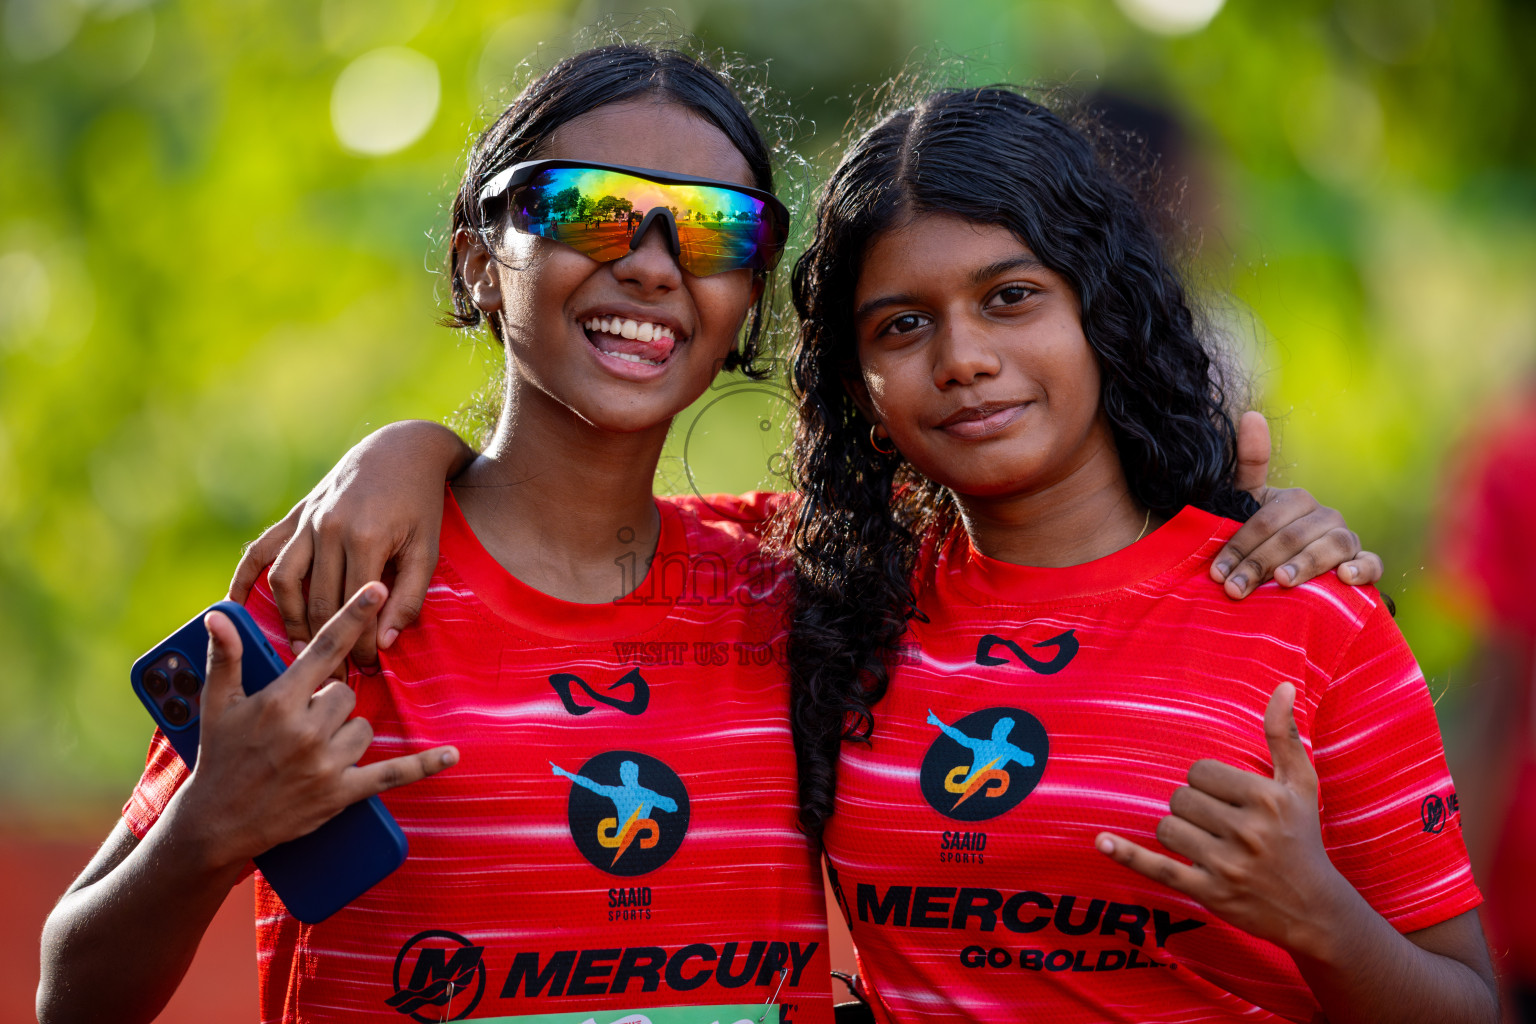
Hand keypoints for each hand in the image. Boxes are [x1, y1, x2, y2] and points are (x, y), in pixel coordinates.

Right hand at [180, 583, 457, 868]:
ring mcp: (325, 763)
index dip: (353, 615)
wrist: (217, 823)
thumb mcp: (216, 706)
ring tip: (312, 750)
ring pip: (362, 726)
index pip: (325, 650)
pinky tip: (451, 754)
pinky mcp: (340, 793)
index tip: (377, 587)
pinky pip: (392, 773)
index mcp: (279, 702)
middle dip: (329, 703)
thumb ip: (226, 658)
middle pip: (347, 692)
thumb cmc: (219, 758)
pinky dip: (423, 765)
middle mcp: (305, 730)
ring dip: (345, 734)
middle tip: (300, 724)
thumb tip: (219, 617)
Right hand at [227, 421, 473, 663]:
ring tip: (299, 649)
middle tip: (335, 671)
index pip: (352, 611)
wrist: (403, 450)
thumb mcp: (426, 551)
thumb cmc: (421, 505)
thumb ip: (407, 599)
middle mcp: (329, 529)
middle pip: (317, 603)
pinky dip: (244, 578)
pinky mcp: (297, 513)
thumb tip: (383, 642)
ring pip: (284, 582)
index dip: (358, 645)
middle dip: (325, 643)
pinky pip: (262, 549)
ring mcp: (308, 520)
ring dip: (289, 620)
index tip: (367, 668)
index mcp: (364, 540)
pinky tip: (235, 605)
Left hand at [1093, 683, 1349, 956]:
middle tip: (1218, 824)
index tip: (1226, 799)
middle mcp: (1247, 832)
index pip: (1200, 771)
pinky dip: (1127, 854)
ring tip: (1206, 843)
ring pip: (1166, 828)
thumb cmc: (1302, 837)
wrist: (1315, 909)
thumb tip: (1281, 686)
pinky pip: (1157, 867)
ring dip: (1177, 832)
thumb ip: (1283, 734)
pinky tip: (1101, 841)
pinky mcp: (1209, 893)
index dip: (1207, 783)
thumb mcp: (1300, 784)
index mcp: (1266, 799)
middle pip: (1181, 798)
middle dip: (1193, 808)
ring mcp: (1226, 865)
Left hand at [1211, 412, 1383, 598]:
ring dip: (1305, 565)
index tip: (1218, 573)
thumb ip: (1248, 464)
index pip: (1267, 520)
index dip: (1241, 545)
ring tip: (1282, 581)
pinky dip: (1361, 569)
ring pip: (1331, 547)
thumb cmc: (1261, 538)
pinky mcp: (1363, 563)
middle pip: (1292, 537)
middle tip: (1235, 589)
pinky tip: (1343, 577)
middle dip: (1259, 564)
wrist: (1285, 572)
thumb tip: (1250, 415)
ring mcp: (1345, 539)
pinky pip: (1372, 563)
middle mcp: (1324, 515)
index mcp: (1296, 500)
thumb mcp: (1246, 503)